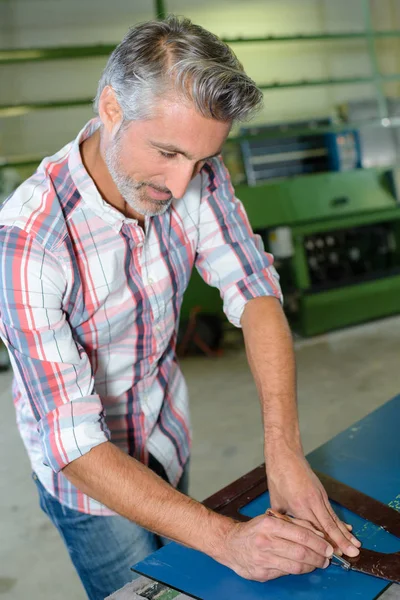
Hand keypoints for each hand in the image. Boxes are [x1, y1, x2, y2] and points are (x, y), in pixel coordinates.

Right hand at [218, 512, 333, 581]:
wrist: (230, 544)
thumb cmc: (254, 530)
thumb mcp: (272, 519)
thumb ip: (295, 524)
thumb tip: (318, 534)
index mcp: (270, 524)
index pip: (301, 535)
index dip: (318, 543)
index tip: (328, 547)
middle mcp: (266, 541)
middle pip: (301, 552)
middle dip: (318, 557)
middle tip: (327, 558)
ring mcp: (264, 559)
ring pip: (295, 566)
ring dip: (311, 566)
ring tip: (317, 563)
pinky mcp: (262, 573)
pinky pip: (286, 573)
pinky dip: (297, 570)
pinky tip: (302, 567)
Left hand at [267, 448, 360, 556]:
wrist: (285, 455)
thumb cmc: (278, 476)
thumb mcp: (276, 500)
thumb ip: (283, 518)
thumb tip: (285, 533)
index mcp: (300, 505)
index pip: (315, 529)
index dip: (324, 543)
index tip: (331, 557)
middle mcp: (313, 501)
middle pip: (329, 525)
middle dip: (341, 541)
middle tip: (353, 554)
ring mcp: (319, 496)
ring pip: (333, 518)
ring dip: (344, 533)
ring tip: (356, 545)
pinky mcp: (322, 492)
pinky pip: (332, 510)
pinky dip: (339, 521)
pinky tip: (347, 529)